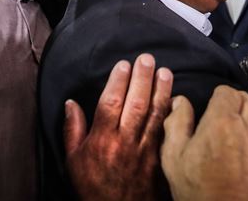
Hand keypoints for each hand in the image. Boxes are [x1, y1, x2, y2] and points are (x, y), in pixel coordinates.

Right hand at [64, 54, 172, 200]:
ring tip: (165, 71)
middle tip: (147, 58)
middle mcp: (124, 143)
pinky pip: (167, 132)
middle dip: (142, 79)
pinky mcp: (159, 159)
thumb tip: (71, 103)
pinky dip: (172, 114)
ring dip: (162, 91)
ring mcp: (145, 151)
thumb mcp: (73, 161)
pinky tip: (176, 99)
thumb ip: (72, 130)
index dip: (118, 81)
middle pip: (136, 104)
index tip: (123, 64)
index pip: (110, 103)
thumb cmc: (93, 187)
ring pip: (155, 115)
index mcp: (101, 141)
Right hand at [161, 86, 247, 200]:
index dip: (217, 98)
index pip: (226, 91)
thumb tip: (180, 101)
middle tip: (224, 120)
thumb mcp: (174, 157)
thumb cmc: (197, 190)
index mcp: (222, 121)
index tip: (211, 110)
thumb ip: (177, 122)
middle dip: (236, 105)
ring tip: (241, 133)